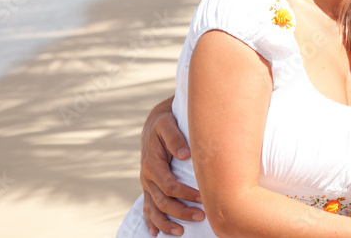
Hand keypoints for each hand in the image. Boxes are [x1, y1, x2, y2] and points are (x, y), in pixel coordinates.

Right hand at [140, 104, 203, 235]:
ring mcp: (147, 185)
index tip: (203, 198)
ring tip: (181, 232)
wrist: (155, 123)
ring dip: (166, 223)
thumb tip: (185, 154)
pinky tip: (155, 234)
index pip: (170, 185)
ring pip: (153, 209)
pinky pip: (147, 208)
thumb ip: (175, 138)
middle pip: (163, 201)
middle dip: (181, 211)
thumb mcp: (168, 124)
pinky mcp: (149, 188)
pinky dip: (150, 222)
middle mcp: (147, 177)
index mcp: (152, 164)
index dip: (186, 194)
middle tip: (201, 216)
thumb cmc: (165, 123)